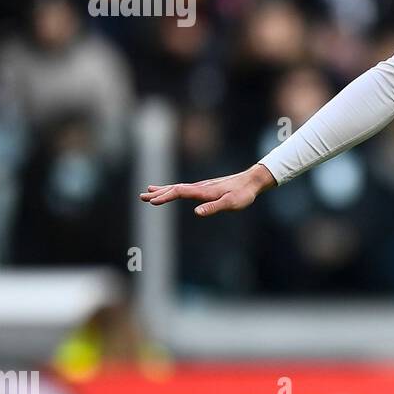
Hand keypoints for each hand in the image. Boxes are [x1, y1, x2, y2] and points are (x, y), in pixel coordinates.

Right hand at [139, 163, 275, 216]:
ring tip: (147, 192)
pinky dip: (173, 189)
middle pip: (174, 188)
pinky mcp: (205, 188)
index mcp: (203, 191)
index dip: (165, 196)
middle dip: (158, 193)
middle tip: (141, 197)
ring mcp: (201, 187)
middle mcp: (200, 187)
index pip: (179, 192)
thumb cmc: (243, 194)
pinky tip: (170, 191)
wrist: (251, 181)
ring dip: (162, 191)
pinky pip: (184, 189)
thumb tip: (196, 212)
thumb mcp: (231, 203)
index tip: (152, 201)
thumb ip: (214, 207)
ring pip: (177, 187)